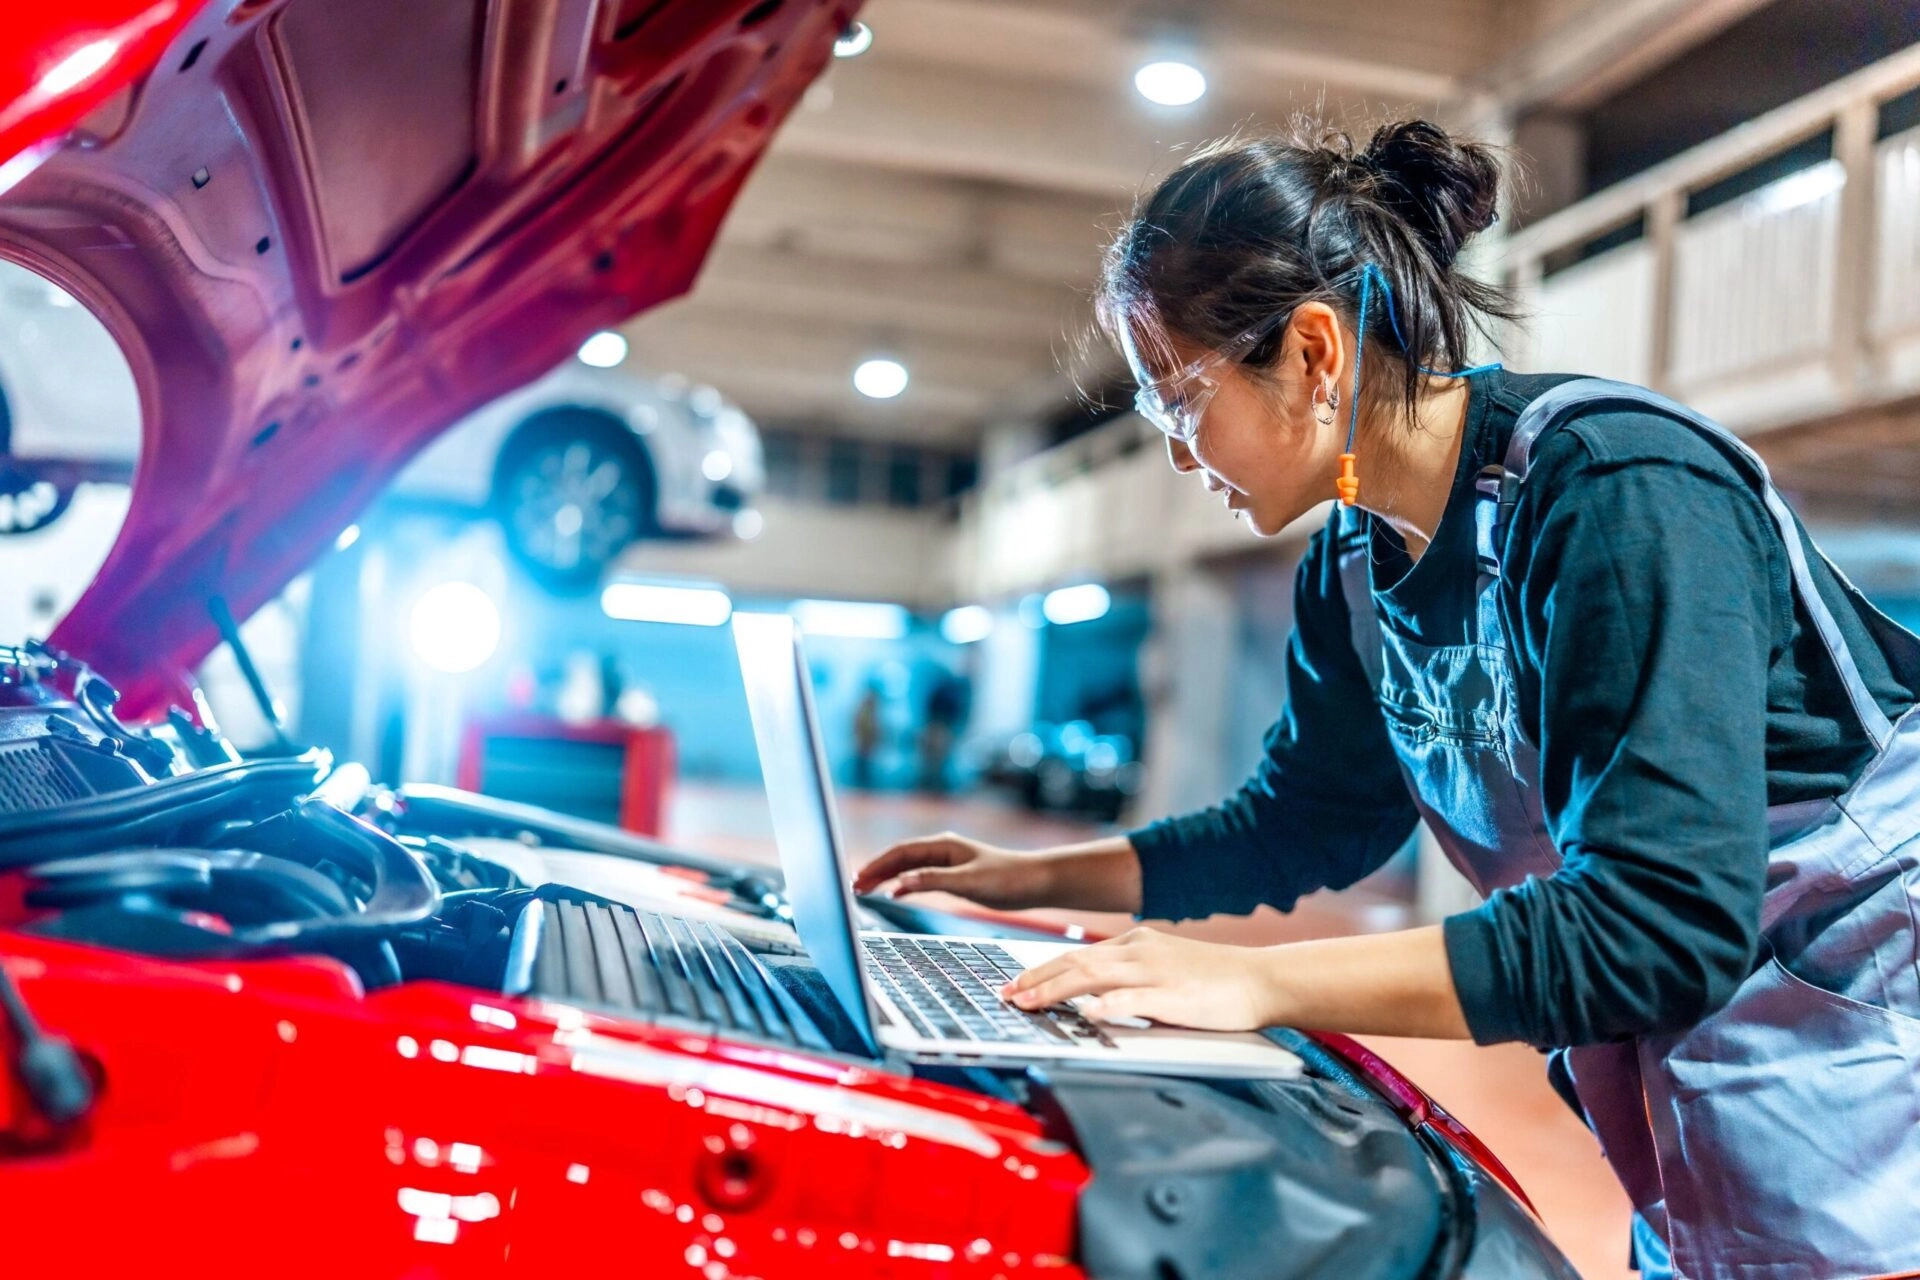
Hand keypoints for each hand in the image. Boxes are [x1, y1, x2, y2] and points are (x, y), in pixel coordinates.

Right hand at [852, 832, 1054, 909]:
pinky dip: (904, 883)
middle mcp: (943, 849)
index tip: (857, 878)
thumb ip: (933, 881)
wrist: (1037, 882)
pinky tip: (894, 893)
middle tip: (852, 886)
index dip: (877, 865)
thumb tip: (899, 884)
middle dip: (875, 870)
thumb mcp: (968, 882)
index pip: (900, 853)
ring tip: (864, 889)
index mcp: (944, 846)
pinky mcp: (956, 874)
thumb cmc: (1007, 879)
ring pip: (908, 866)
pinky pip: (921, 876)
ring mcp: (949, 861)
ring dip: (886, 876)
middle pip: (900, 858)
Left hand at [1003, 926, 1278, 1031]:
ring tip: (1028, 1003)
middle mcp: (1139, 953)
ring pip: (1094, 976)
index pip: (1076, 956)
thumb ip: (1128, 979)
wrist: (1262, 979)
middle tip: (1006, 997)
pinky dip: (1110, 1004)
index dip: (1041, 971)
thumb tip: (1091, 998)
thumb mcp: (1162, 970)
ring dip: (1056, 990)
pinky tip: (1090, 1013)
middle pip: (1075, 963)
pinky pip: (1136, 999)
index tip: (1015, 985)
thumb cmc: (1215, 981)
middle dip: (1035, 981)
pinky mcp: (1176, 996)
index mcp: (1135, 946)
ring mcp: (1156, 972)